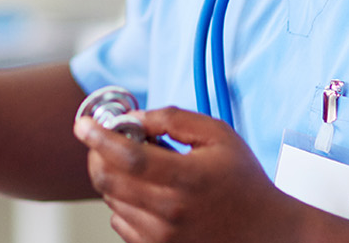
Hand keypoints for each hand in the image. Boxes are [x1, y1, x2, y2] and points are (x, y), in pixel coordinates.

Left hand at [75, 107, 307, 242]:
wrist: (265, 232)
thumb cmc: (243, 181)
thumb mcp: (218, 136)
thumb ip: (173, 119)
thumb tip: (134, 118)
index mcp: (186, 179)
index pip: (127, 157)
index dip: (98, 137)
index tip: (83, 124)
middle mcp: (170, 212)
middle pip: (108, 180)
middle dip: (98, 154)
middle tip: (106, 139)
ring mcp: (161, 236)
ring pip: (111, 200)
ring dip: (113, 176)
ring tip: (142, 166)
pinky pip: (119, 222)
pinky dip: (122, 202)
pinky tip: (147, 192)